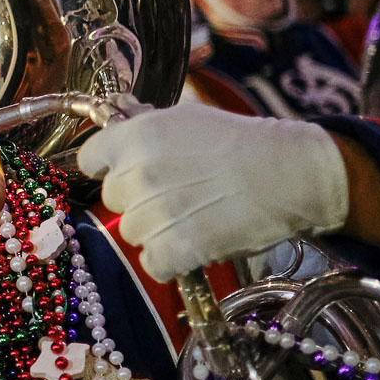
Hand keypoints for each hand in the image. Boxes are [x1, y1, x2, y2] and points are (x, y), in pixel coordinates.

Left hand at [77, 103, 348, 281]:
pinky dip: (171, 261)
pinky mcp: (177, 248)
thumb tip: (117, 116)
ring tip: (191, 217)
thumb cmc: (240, 141)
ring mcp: (155, 213)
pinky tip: (194, 244)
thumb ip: (146, 123)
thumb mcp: (187, 118)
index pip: (90, 159)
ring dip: (156, 231)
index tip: (131, 172)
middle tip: (175, 195)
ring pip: (132, 233)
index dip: (110, 168)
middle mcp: (138, 173)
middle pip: (113, 200)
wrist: (289, 172)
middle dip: (137, 200)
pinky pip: (153, 263)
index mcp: (136, 136)